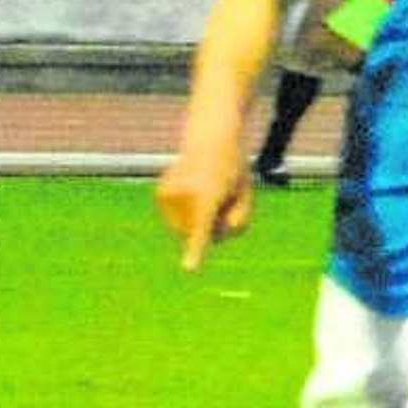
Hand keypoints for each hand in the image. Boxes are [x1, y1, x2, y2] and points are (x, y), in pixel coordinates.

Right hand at [155, 148, 253, 270]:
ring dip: (197, 219)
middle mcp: (186, 194)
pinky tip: (192, 191)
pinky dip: (186, 212)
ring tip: (204, 192)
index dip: (196, 250)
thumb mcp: (246, 195)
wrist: (210, 138)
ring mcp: (170, 193)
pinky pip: (176, 220)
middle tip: (219, 200)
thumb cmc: (233, 170)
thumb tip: (207, 239)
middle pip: (198, 234)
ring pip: (184, 229)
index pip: (202, 227)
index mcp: (210, 195)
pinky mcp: (161, 194)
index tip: (189, 268)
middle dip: (210, 228)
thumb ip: (237, 223)